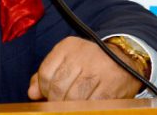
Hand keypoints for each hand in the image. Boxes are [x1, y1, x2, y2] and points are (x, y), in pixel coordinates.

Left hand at [28, 36, 143, 100]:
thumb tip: (32, 92)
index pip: (46, 73)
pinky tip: (85, 107)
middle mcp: (81, 56)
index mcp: (67, 47)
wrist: (124, 58)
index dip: (44, 90)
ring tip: (73, 105)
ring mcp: (97, 71)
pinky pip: (91, 105)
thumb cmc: (90, 62)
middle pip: (57, 88)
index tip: (49, 96)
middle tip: (61, 103)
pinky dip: (85, 109)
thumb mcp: (67, 60)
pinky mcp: (110, 87)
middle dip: (56, 101)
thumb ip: (47, 74)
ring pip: (73, 99)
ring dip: (70, 107)